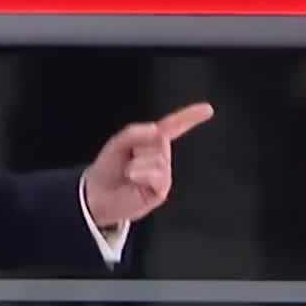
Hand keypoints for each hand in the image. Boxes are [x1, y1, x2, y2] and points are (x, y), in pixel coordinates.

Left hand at [82, 102, 214, 226]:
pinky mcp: (161, 190)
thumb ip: (135, 132)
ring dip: (137, 164)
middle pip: (160, 141)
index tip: (208, 109)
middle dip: (138, 147)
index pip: (174, 126)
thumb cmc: (108, 168)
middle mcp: (161, 157)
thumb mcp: (118, 143)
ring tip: (128, 173)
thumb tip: (157, 130)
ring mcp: (162, 174)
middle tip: (126, 160)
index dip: (190, 117)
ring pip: (158, 159)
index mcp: (152, 142)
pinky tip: (132, 179)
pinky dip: (141, 174)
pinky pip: (157, 175)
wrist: (98, 195)